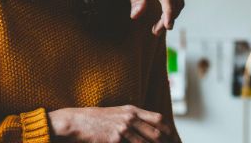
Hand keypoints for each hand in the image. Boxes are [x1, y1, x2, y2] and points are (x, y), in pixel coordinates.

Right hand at [48, 105, 175, 142]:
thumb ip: (132, 118)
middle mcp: (129, 118)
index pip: (158, 119)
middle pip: (156, 134)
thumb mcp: (116, 113)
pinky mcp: (114, 139)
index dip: (169, 131)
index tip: (174, 139)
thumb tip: (147, 129)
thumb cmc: (95, 119)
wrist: (76, 122)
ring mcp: (122, 129)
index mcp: (131, 110)